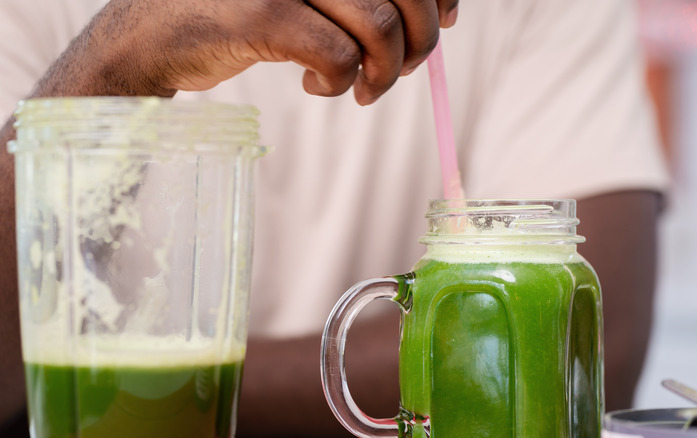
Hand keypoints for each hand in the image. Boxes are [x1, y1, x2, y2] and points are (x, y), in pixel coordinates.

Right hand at [88, 0, 458, 104]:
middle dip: (420, 38)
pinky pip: (339, 57)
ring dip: (385, 71)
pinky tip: (319, 86)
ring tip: (364, 88)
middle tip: (405, 68)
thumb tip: (439, 15)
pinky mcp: (263, 13)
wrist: (152, 34)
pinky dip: (341, 82)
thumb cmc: (237, 11)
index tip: (445, 22)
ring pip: (379, 25)